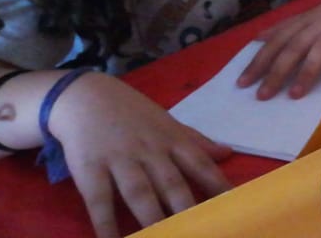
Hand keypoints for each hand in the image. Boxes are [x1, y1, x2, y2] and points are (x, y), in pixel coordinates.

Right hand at [47, 72, 231, 237]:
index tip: (233, 207)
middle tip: (199, 229)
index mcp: (173, 140)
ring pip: (140, 193)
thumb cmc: (133, 114)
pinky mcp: (90, 168)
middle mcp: (151, 151)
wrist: (87, 96)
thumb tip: (228, 153)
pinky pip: (100, 199)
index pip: (200, 165)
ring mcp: (120, 159)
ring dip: (152, 219)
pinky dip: (105, 223)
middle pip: (172, 184)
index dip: (217, 187)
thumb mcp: (167, 123)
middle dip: (186, 209)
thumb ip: (195, 141)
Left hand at [237, 0, 320, 99]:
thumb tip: (257, 38)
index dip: (260, 60)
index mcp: (308, 19)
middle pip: (295, 45)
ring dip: (308, 71)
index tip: (242, 83)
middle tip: (262, 96)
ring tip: (295, 95)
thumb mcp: (313, 14)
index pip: (278, 40)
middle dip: (277, 70)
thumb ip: (287, 26)